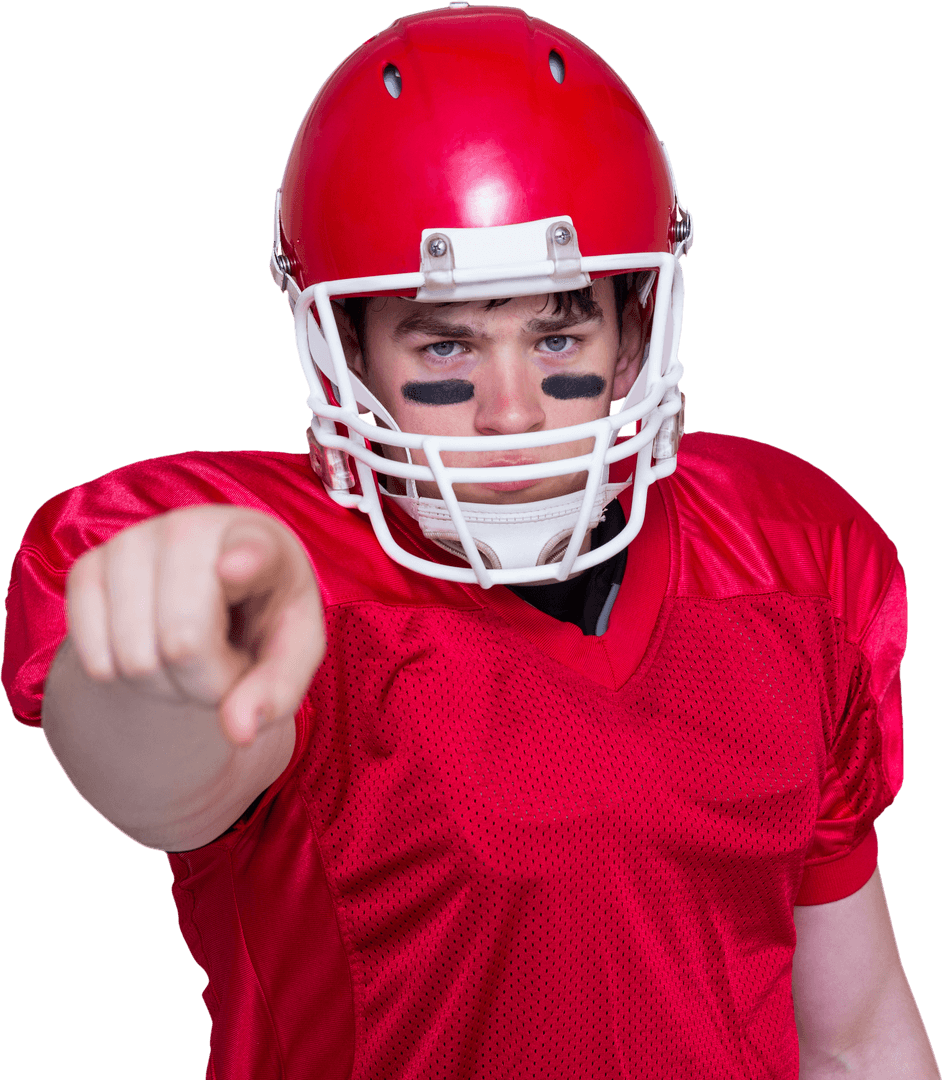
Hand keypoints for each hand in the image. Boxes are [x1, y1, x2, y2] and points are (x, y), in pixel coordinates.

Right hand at [66, 505, 324, 746]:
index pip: (252, 551)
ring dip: (167, 686)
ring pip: (134, 661)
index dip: (244, 561)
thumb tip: (238, 731)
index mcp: (261, 541)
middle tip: (226, 665)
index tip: (234, 567)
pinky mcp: (86, 568)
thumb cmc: (263, 617)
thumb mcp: (292, 653)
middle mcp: (191, 530)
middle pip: (185, 645)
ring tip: (193, 654)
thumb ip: (277, 691)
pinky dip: (124, 679)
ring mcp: (131, 543)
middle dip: (207, 684)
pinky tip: (152, 648)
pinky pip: (94, 661)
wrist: (218, 587)